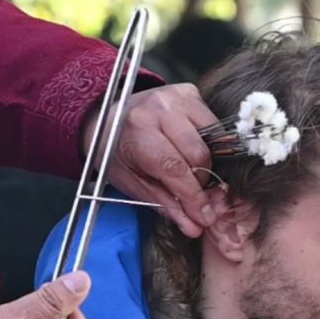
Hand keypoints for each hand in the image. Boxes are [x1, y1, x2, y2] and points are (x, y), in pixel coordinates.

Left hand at [83, 83, 218, 237]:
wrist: (107, 118)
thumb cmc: (117, 152)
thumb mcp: (131, 182)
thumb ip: (163, 204)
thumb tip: (193, 226)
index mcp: (137, 130)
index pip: (175, 168)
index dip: (193, 197)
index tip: (204, 217)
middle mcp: (158, 108)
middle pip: (198, 154)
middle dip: (200, 182)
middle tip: (192, 194)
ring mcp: (176, 96)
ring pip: (211, 139)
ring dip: (205, 162)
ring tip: (189, 170)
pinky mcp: (189, 92)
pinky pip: (212, 125)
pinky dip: (207, 143)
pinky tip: (190, 150)